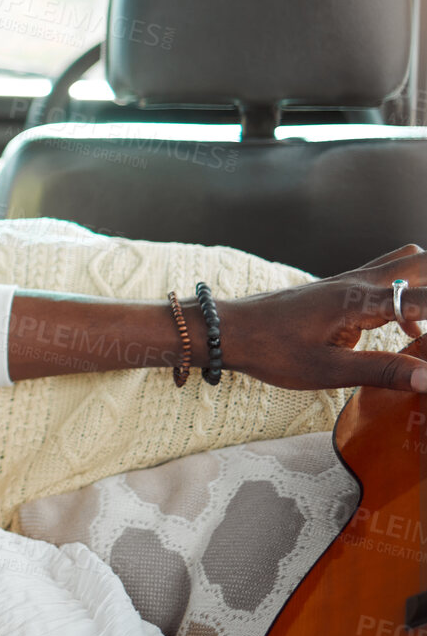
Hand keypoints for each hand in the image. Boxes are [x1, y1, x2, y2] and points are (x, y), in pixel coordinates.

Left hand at [223, 244, 426, 391]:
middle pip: (420, 263)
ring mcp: (348, 280)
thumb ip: (382, 372)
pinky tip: (406, 331)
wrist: (229, 331)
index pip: (423, 300)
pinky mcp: (339, 287)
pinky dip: (407, 293)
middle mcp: (358, 282)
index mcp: (358, 301)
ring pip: (405, 263)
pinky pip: (386, 277)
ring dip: (425, 286)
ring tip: (424, 328)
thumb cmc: (271, 351)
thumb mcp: (327, 372)